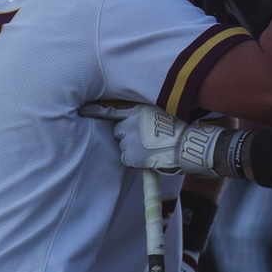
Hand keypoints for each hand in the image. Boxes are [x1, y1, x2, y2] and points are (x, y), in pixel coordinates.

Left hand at [87, 102, 227, 175]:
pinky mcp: (131, 155)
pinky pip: (128, 160)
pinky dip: (137, 162)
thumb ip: (148, 116)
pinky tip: (151, 159)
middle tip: (146, 142)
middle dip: (127, 137)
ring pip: (124, 147)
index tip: (82, 109)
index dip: (96, 110)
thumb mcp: (164, 112)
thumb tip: (142, 125)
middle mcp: (129, 123)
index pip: (111, 110)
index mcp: (137, 110)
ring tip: (153, 150)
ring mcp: (129, 139)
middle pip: (118, 132)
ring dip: (134, 150)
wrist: (189, 146)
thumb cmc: (182, 129)